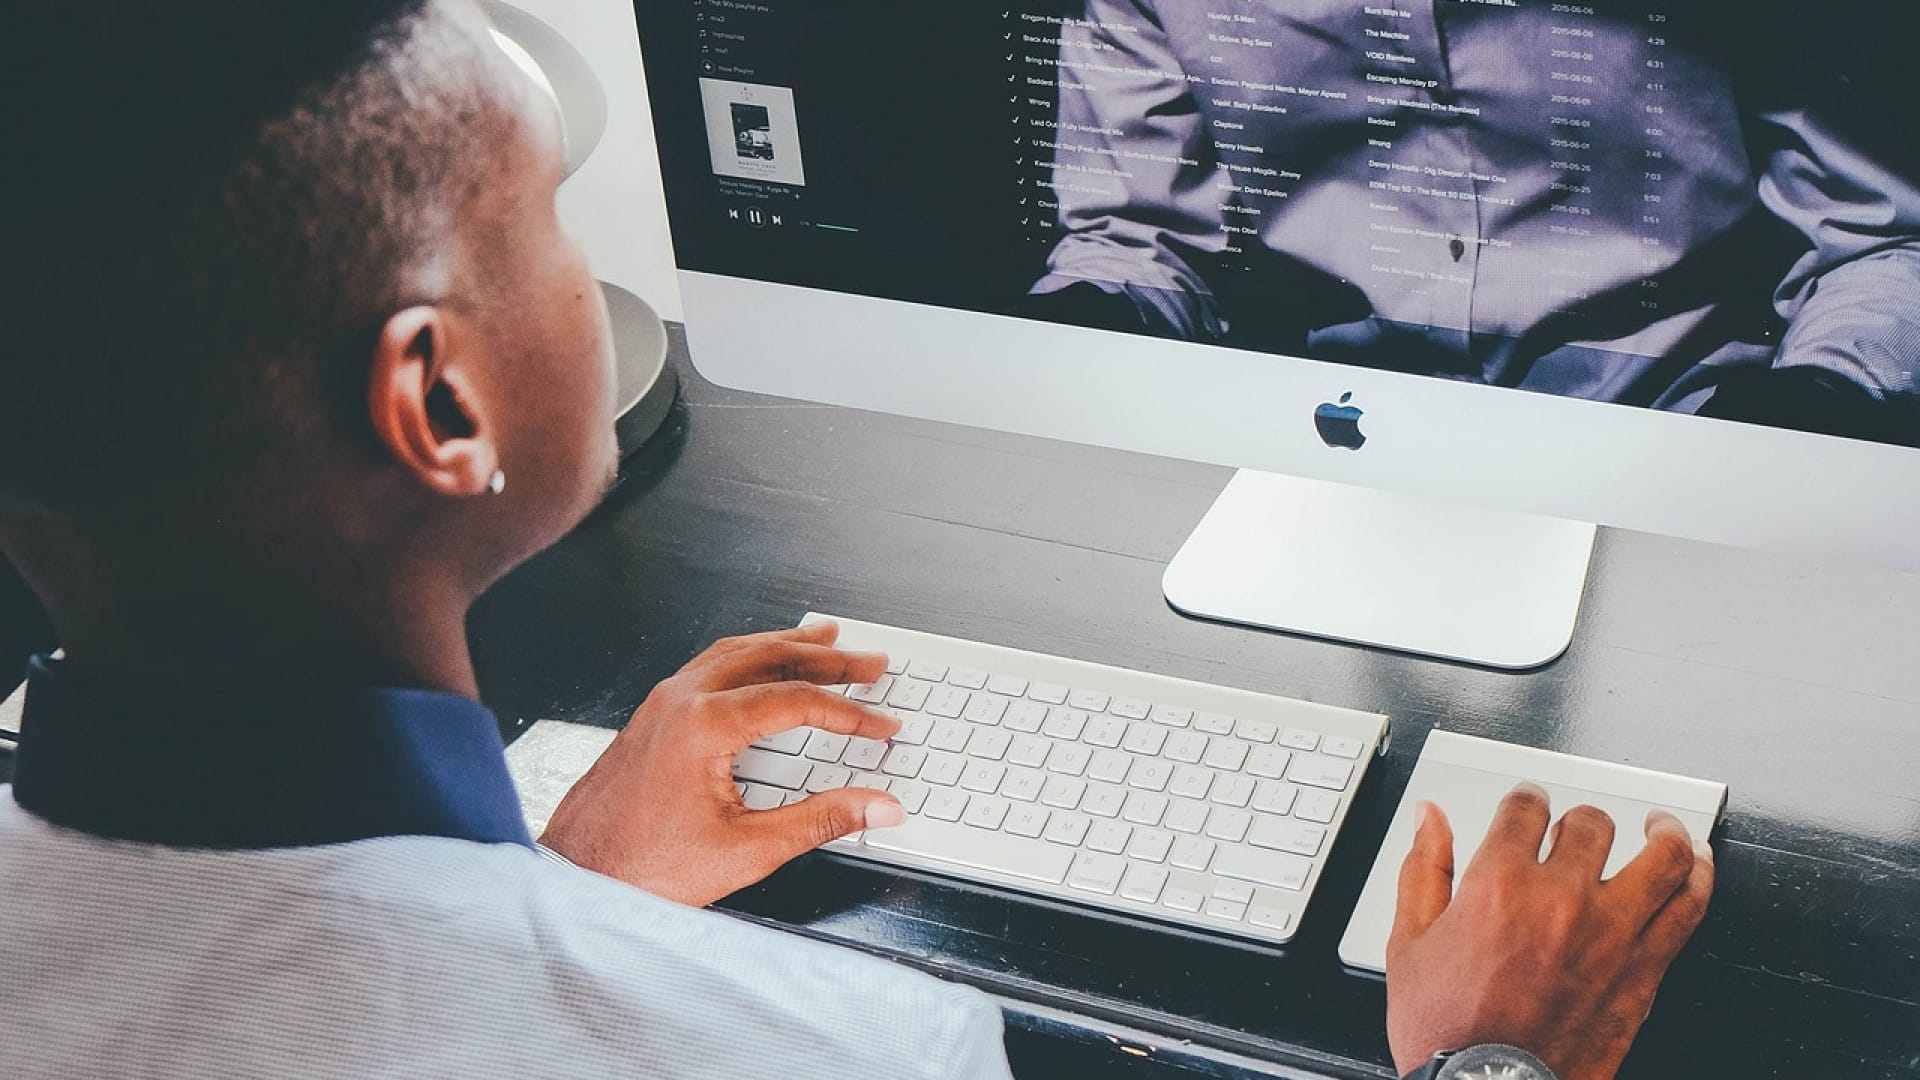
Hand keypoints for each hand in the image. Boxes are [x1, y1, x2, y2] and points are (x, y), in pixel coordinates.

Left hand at [538, 621, 904, 906]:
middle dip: (828, 658)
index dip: (849, 712)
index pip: (796, 701)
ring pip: (737, 653)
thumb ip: (821, 820)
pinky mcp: (653, 714)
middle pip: (770, 659)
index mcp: (704, 725)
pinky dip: (748, 656)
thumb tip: (878, 807)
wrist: (576, 877)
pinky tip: (761, 662)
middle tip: (871, 660)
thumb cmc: (643, 867)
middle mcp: (681, 699)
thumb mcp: (748, 850)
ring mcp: (662, 702)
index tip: (882, 726)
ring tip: (825, 638)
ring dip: (786, 646)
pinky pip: (710, 665)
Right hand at [1386, 784, 1715, 1079]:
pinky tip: (1696, 868)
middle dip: (1582, 819)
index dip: (1527, 798)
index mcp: (1499, 884)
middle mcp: (1562, 899)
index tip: (1529, 804)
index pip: (1525, 809)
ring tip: (1663, 826)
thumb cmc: (1449, 1030)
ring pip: (1661, 856)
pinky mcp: (1644, 970)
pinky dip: (1699, 877)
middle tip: (1579, 829)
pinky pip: (1688, 908)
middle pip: (1592, 824)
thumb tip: (1428, 820)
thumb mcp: (1409, 944)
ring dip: (1665, 832)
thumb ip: (1422, 871)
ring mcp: (1611, 933)